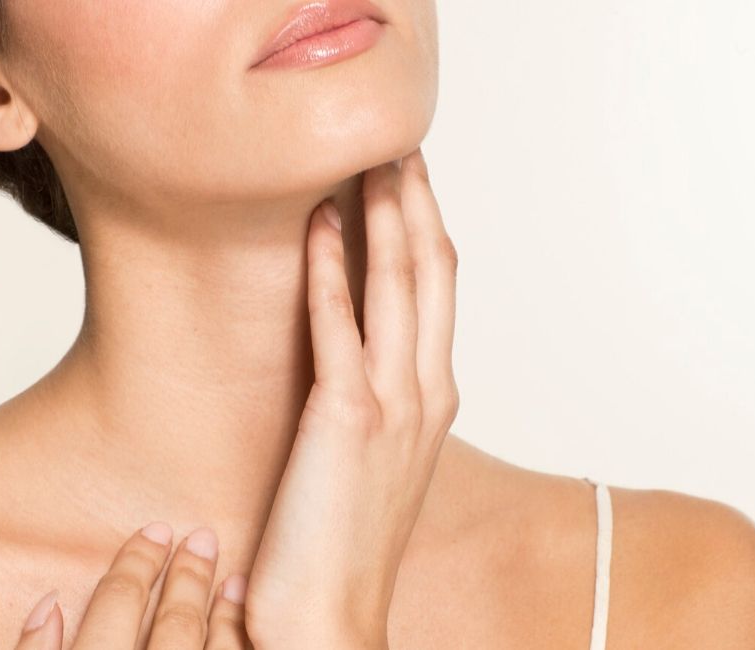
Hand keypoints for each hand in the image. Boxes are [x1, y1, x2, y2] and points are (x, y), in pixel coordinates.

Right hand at [15, 523, 251, 649]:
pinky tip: (239, 622)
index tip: (153, 533)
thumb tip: (47, 605)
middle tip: (200, 539)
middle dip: (188, 577)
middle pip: (174, 627)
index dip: (136, 565)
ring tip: (232, 578)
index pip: (117, 607)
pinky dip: (237, 640)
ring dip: (224, 612)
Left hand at [244, 147, 459, 648]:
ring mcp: (392, 404)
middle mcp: (424, 393)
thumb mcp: (374, 461)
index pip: (437, 292)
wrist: (332, 616)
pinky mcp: (346, 419)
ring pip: (399, 286)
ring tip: (366, 162)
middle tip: (395, 146)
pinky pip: (339, 325)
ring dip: (383, 215)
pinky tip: (318, 223)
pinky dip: (330, 268)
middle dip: (415, 203)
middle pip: (431, 273)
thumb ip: (377, 403)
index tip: (406, 181)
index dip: (425, 228)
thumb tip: (357, 361)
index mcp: (432, 400)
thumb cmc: (345, 543)